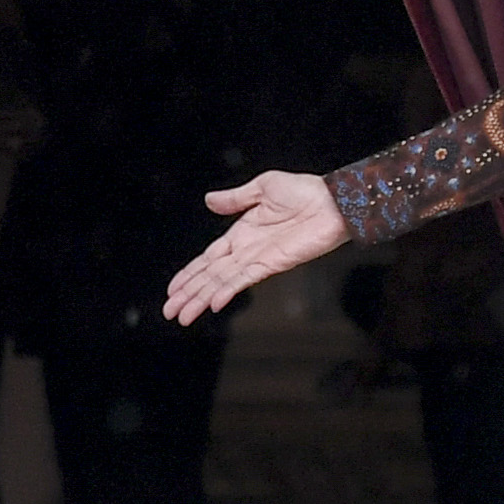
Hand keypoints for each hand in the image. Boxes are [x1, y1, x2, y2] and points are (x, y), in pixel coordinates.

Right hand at [163, 171, 352, 322]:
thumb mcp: (263, 187)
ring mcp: (258, 259)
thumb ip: (235, 199)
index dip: (190, 273)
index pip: (209, 258)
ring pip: (221, 282)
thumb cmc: (306, 191)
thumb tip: (209, 200)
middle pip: (210, 276)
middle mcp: (247, 250)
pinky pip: (243, 280)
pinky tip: (211, 303)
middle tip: (169, 311)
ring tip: (182, 315)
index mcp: (242, 233)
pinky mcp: (272, 264)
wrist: (333, 201)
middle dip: (188, 293)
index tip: (173, 288)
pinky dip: (227, 291)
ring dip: (200, 299)